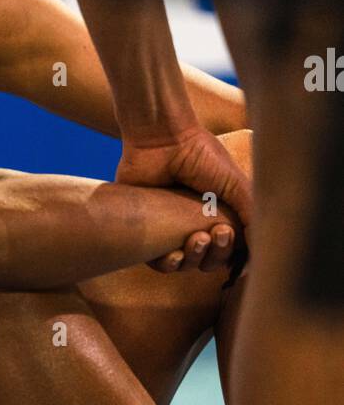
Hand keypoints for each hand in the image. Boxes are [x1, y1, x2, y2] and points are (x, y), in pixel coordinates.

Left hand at [118, 126, 252, 273]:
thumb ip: (251, 217)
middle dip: (216, 255)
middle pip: (208, 261)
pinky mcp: (145, 229)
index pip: (227, 250)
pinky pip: (155, 262)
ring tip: (198, 238)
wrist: (163, 139)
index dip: (231, 253)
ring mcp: (168, 228)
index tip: (230, 234)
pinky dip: (167, 265)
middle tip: (217, 232)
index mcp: (216, 215)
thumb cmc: (200, 156)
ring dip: (194, 259)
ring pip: (184, 264)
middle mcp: (193, 225)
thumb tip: (258, 254)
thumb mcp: (236, 185)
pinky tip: (174, 255)